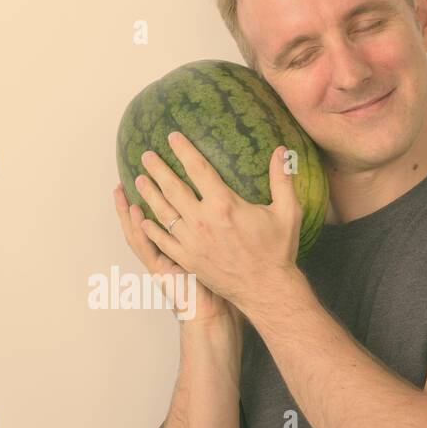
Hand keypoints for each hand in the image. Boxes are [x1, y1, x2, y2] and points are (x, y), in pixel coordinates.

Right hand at [112, 182, 241, 327]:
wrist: (215, 316)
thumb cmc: (222, 289)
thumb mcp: (217, 254)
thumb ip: (217, 232)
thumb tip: (228, 207)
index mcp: (176, 248)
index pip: (163, 218)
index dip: (155, 198)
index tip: (152, 176)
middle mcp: (164, 253)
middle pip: (145, 220)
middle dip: (138, 197)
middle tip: (133, 174)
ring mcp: (159, 262)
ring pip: (138, 232)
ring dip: (128, 210)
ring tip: (120, 188)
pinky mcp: (159, 271)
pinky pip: (145, 248)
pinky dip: (138, 229)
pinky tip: (135, 211)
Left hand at [130, 131, 301, 318]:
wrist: (266, 290)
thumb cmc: (278, 251)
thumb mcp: (287, 212)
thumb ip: (282, 179)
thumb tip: (282, 151)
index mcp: (224, 205)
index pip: (198, 169)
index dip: (184, 151)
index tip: (172, 137)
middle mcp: (202, 221)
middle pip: (173, 188)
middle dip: (158, 170)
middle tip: (146, 156)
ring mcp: (192, 242)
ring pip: (164, 213)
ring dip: (149, 195)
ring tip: (139, 181)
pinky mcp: (188, 260)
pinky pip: (164, 241)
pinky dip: (151, 229)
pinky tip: (142, 219)